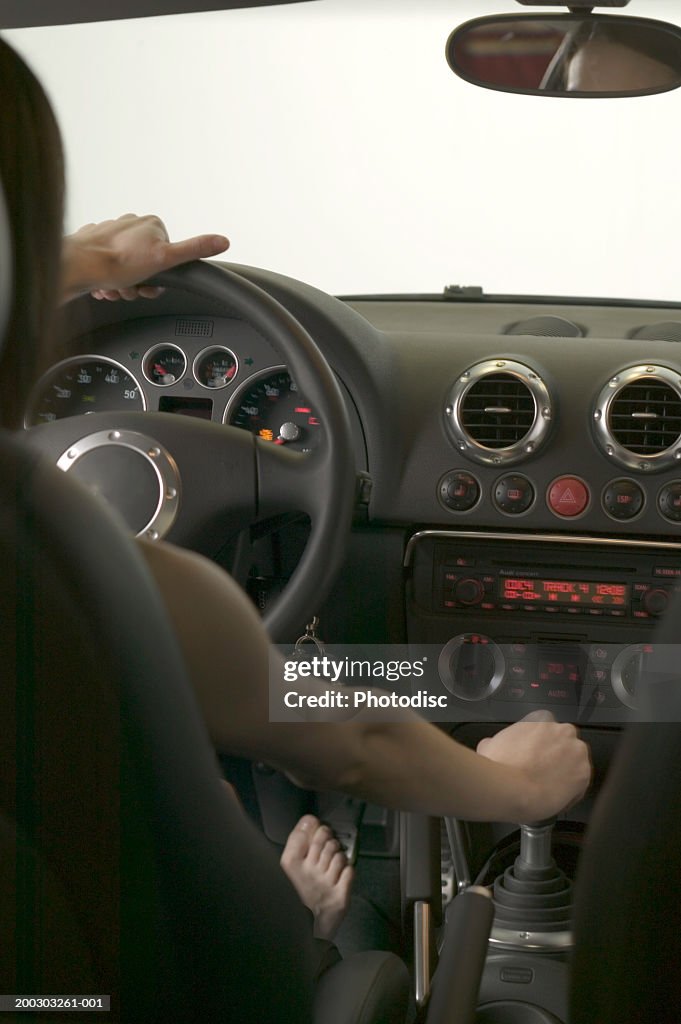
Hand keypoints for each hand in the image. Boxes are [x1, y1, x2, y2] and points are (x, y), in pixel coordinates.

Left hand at [61, 213, 228, 301]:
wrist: (78, 266)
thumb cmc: (115, 264)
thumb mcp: (164, 259)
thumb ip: (194, 249)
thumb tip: (222, 241)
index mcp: (152, 224)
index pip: (167, 257)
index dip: (160, 277)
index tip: (150, 283)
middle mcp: (131, 223)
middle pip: (146, 265)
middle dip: (138, 284)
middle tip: (130, 288)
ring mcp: (112, 232)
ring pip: (126, 268)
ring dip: (122, 285)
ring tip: (114, 286)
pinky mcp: (95, 242)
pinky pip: (108, 266)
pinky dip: (107, 279)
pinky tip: (104, 283)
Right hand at [476, 711, 591, 821]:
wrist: (512, 788)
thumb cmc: (500, 766)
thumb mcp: (489, 745)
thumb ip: (499, 741)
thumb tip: (493, 745)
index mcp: (542, 719)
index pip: (546, 731)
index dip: (541, 747)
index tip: (534, 758)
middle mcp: (563, 730)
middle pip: (564, 744)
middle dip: (555, 757)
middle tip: (541, 773)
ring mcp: (577, 751)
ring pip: (574, 763)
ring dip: (565, 773)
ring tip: (547, 788)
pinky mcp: (584, 773)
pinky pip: (579, 785)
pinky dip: (570, 793)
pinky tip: (553, 799)